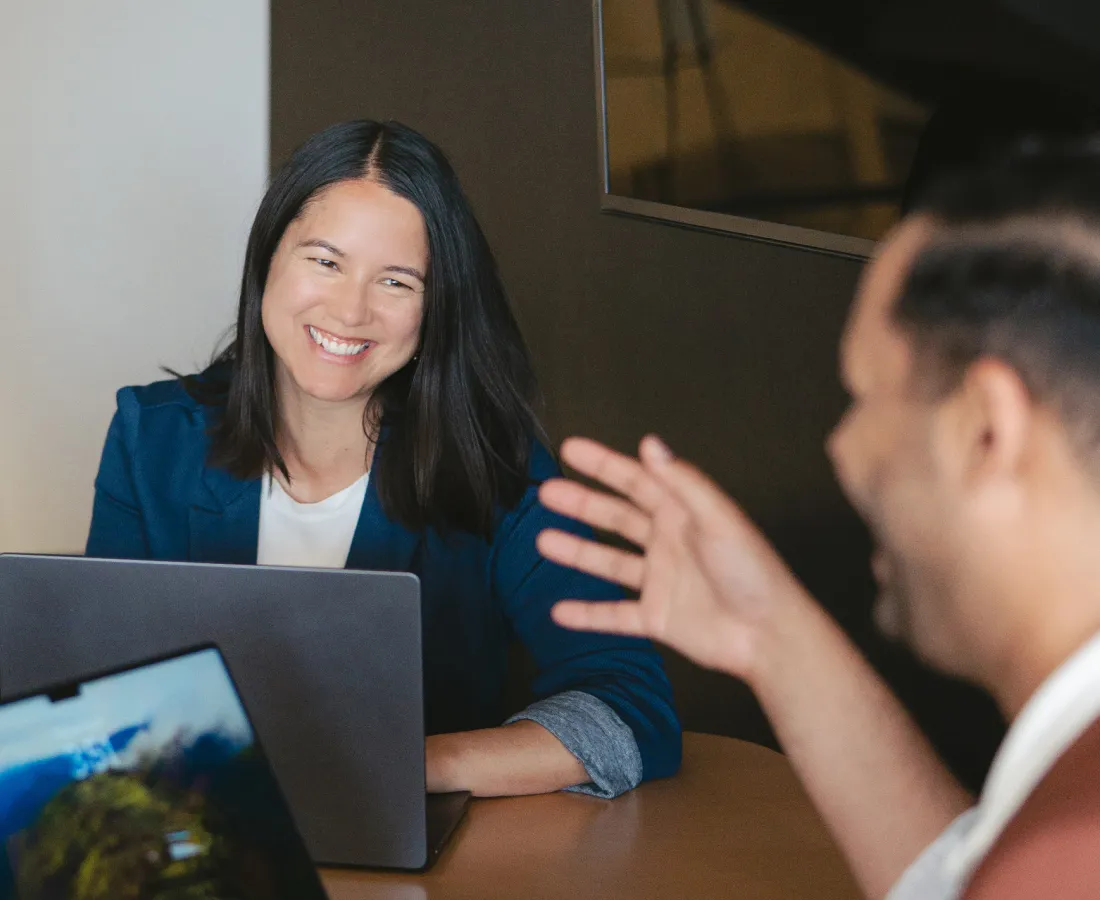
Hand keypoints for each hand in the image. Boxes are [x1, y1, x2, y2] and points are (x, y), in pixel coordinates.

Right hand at [537, 435, 810, 682]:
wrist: (768, 634)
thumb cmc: (753, 572)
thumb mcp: (717, 518)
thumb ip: (682, 482)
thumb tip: (650, 443)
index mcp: (683, 514)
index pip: (635, 481)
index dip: (603, 464)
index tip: (570, 449)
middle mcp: (668, 543)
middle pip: (616, 518)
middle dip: (582, 503)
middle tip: (547, 492)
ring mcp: (660, 581)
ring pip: (609, 562)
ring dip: (578, 552)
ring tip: (543, 542)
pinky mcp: (657, 617)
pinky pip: (614, 615)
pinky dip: (588, 615)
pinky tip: (559, 612)